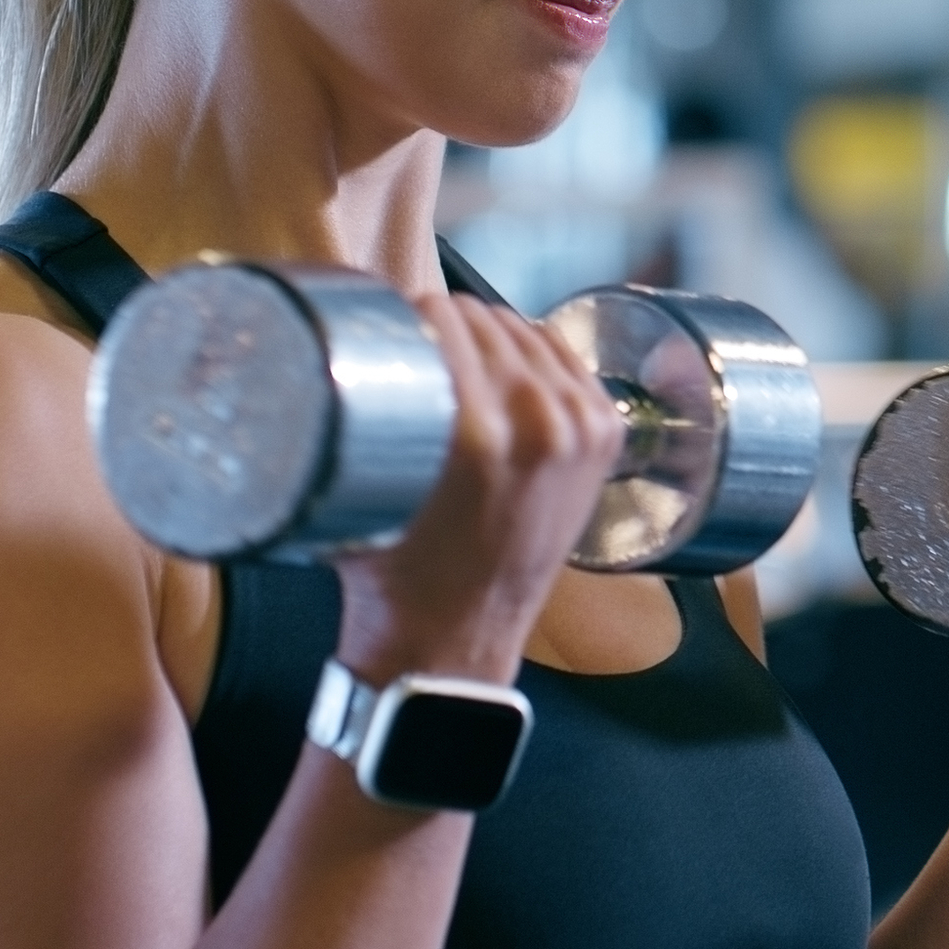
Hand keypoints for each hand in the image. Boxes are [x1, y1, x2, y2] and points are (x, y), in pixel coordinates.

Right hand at [338, 295, 624, 678]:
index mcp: (481, 432)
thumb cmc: (394, 573)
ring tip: (454, 348)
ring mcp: (581, 430)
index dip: (411, 309)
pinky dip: (537, 352)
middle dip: (447, 321)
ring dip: (491, 333)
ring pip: (530, 335)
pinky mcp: (602, 439)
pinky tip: (508, 356)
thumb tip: (345, 337)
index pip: (447, 318)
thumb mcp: (363, 487)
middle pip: (489, 321)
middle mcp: (543, 423)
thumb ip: (357, 415)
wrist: (455, 639)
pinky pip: (568, 362)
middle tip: (414, 336)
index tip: (389, 319)